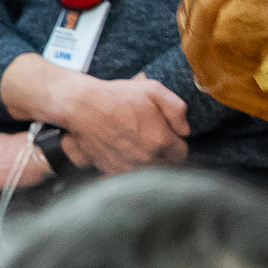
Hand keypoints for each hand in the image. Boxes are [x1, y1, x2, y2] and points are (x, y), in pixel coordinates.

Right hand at [55, 74, 190, 174]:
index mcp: (160, 141)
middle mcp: (145, 159)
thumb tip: (185, 131)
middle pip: (166, 167)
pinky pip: (127, 177)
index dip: (177, 143)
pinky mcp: (110, 171)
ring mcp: (126, 168)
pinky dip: (128, 169)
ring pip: (147, 174)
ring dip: (147, 164)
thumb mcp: (154, 90)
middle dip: (164, 156)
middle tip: (154, 140)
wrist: (82, 107)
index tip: (170, 136)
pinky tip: (123, 154)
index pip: (181, 153)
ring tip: (137, 146)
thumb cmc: (119, 97)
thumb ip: (177, 110)